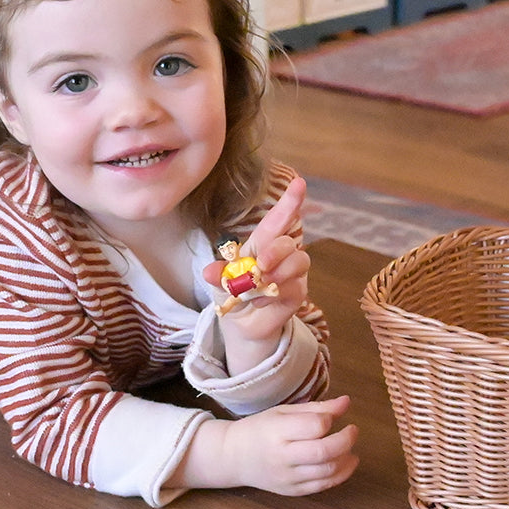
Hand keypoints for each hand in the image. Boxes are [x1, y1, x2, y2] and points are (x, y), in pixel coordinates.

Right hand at [184, 395, 358, 495]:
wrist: (234, 457)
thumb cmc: (260, 428)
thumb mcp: (284, 411)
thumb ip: (316, 408)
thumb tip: (347, 402)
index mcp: (278, 431)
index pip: (315, 426)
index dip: (329, 419)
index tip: (333, 414)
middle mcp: (282, 457)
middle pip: (324, 452)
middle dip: (346, 440)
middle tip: (353, 430)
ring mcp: (288, 478)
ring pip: (327, 472)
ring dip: (347, 459)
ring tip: (351, 447)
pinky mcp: (292, 492)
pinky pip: (322, 486)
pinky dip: (340, 475)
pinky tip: (347, 462)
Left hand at [204, 178, 309, 370]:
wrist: (241, 326)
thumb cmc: (233, 295)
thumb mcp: (220, 283)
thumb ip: (218, 275)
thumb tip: (210, 271)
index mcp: (262, 244)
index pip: (278, 219)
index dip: (290, 201)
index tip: (299, 183)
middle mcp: (282, 255)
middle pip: (289, 241)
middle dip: (276, 250)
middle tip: (260, 266)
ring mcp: (293, 274)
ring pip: (299, 261)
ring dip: (279, 271)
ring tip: (259, 285)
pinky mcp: (298, 293)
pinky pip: (294, 286)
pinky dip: (274, 293)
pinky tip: (260, 300)